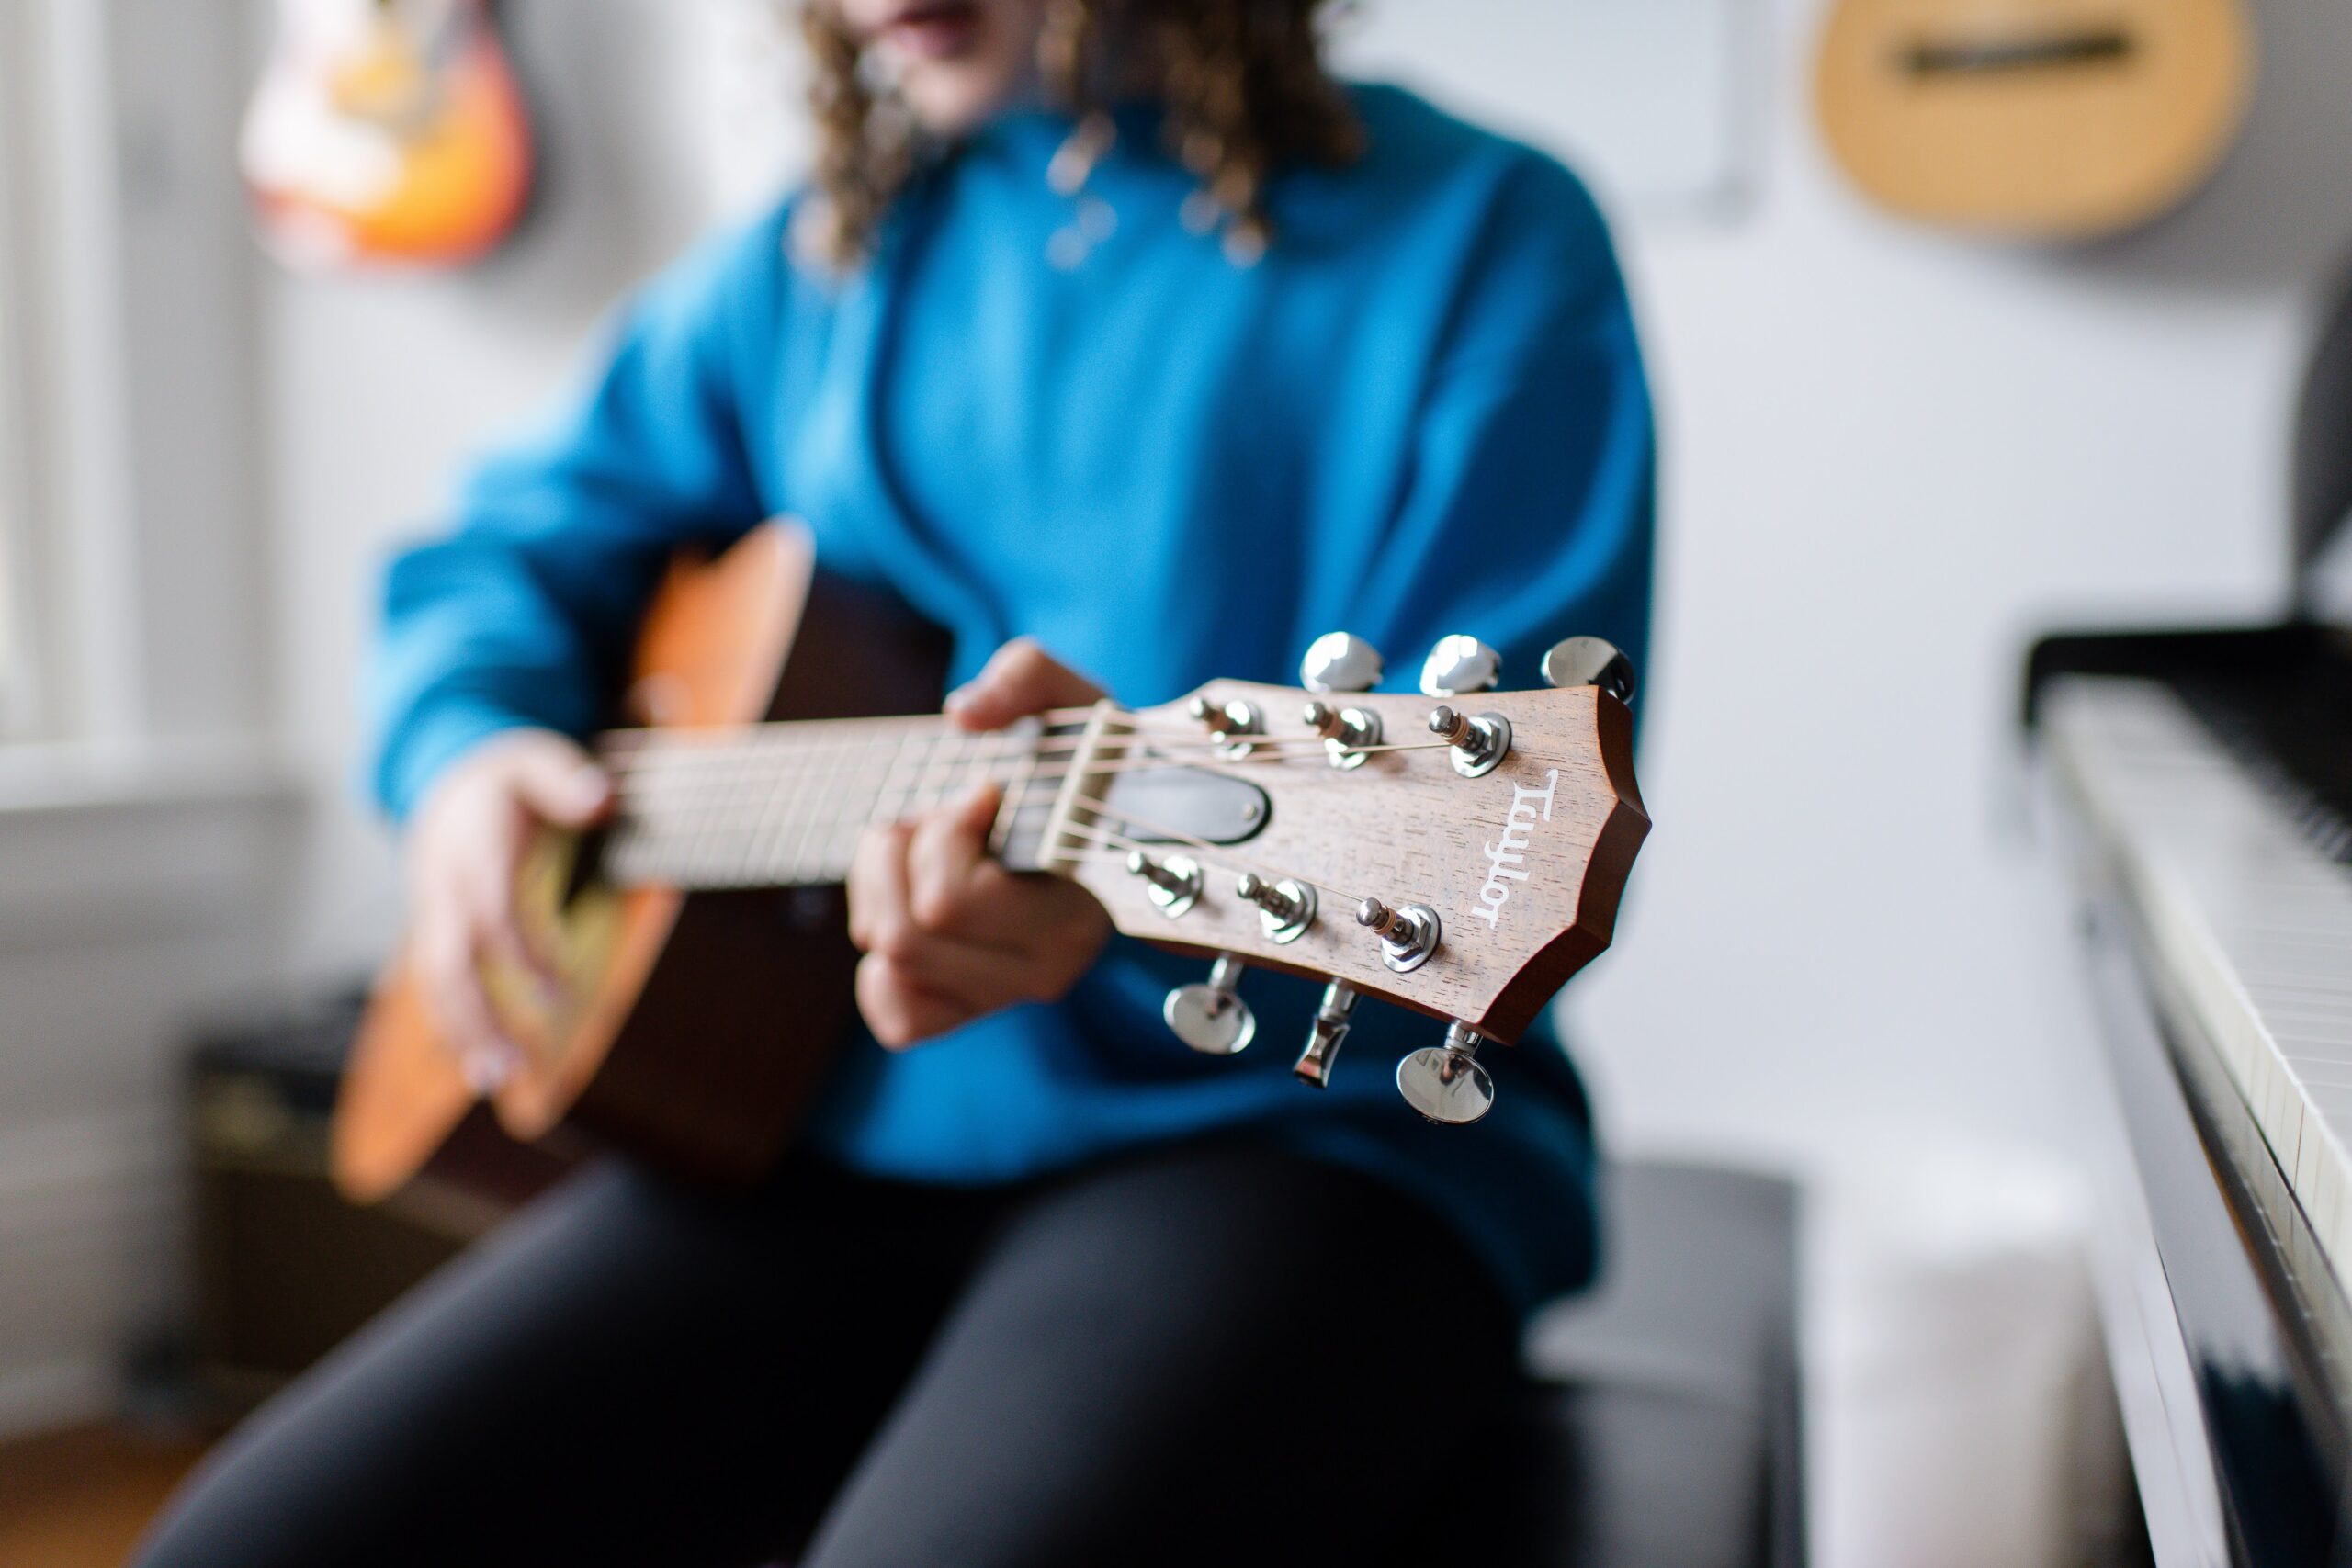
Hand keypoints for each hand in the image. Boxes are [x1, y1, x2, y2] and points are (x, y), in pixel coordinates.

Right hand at [405, 729, 611, 1089]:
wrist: (443, 779)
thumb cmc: (505, 778)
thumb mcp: (535, 759)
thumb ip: (565, 780)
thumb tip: (601, 800)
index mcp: (470, 848)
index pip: (492, 911)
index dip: (521, 954)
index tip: (557, 995)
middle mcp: (443, 888)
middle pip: (450, 962)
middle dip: (476, 1014)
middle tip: (509, 1067)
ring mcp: (432, 915)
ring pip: (436, 983)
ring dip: (461, 1033)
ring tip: (495, 1081)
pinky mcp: (434, 934)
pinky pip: (437, 985)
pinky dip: (452, 1024)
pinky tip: (476, 1065)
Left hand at [847, 639, 1112, 1047]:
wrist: (1105, 812)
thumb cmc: (1082, 757)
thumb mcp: (1065, 696)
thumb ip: (1022, 678)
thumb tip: (965, 716)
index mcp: (1073, 907)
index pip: (949, 901)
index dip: (944, 835)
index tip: (985, 793)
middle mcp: (1046, 969)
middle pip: (906, 933)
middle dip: (900, 859)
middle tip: (936, 818)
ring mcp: (1006, 995)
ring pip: (892, 964)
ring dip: (883, 894)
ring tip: (924, 853)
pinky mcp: (972, 1010)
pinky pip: (898, 1020)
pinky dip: (882, 972)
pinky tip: (910, 914)